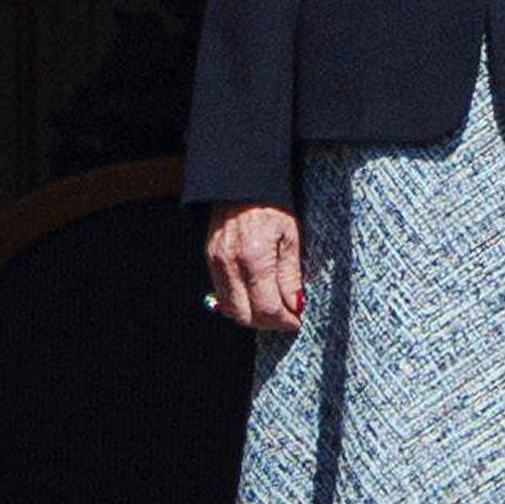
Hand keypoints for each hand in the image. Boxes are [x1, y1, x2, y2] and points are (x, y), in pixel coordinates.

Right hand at [206, 202, 303, 330]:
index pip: (267, 307)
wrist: (243, 180)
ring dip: (252, 316)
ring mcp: (215, 262)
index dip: (284, 321)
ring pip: (230, 309)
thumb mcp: (290, 235)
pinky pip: (221, 293)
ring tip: (272, 308)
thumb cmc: (272, 203)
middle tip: (286, 319)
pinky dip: (238, 302)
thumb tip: (295, 305)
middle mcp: (231, 264)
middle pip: (245, 315)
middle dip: (268, 323)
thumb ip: (290, 274)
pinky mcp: (208, 259)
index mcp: (255, 257)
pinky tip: (254, 296)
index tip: (296, 321)